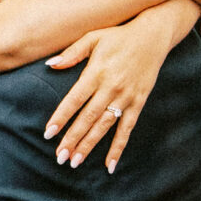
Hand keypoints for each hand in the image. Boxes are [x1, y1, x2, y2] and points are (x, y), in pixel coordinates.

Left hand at [43, 20, 167, 172]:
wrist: (152, 36)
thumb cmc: (118, 36)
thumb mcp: (93, 37)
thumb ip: (72, 53)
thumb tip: (50, 65)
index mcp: (96, 72)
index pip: (74, 100)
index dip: (61, 118)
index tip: (48, 133)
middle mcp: (111, 87)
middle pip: (88, 118)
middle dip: (72, 139)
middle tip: (59, 157)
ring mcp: (126, 97)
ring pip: (104, 127)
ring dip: (89, 145)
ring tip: (75, 162)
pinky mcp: (138, 103)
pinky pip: (127, 129)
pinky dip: (118, 148)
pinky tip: (109, 165)